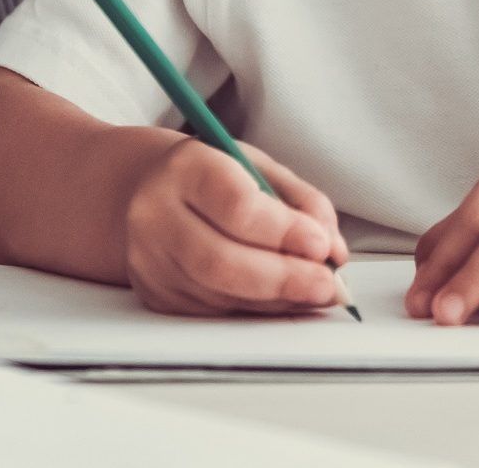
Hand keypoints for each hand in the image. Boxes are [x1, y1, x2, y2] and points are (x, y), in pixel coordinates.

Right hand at [123, 139, 349, 317]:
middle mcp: (156, 215)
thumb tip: (333, 250)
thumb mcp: (257, 166)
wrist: (145, 192)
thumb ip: (301, 201)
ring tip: (315, 294)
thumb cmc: (212, 177)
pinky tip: (284, 301)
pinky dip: (258, 310)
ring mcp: (151, 260)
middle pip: (222, 262)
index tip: (322, 245)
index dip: (285, 231)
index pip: (237, 206)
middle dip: (285, 280)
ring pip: (220, 294)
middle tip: (329, 286)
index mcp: (185, 168)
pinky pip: (215, 312)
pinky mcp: (156, 294)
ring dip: (278, 300)